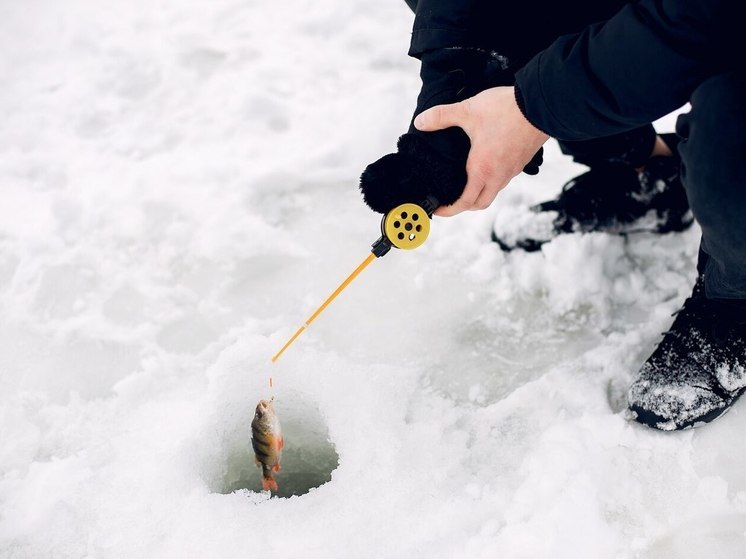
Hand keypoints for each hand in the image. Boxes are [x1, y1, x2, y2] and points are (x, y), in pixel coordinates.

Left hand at [414, 86, 548, 216]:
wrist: (542, 104)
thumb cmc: (507, 110)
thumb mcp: (468, 110)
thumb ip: (442, 116)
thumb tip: (421, 122)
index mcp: (482, 170)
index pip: (464, 202)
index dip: (449, 210)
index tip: (438, 209)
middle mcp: (498, 175)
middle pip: (480, 203)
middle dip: (463, 206)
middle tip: (450, 199)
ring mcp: (512, 170)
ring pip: (493, 192)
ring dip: (479, 193)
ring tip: (465, 184)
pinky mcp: (521, 162)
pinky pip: (503, 180)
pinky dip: (491, 181)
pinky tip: (485, 166)